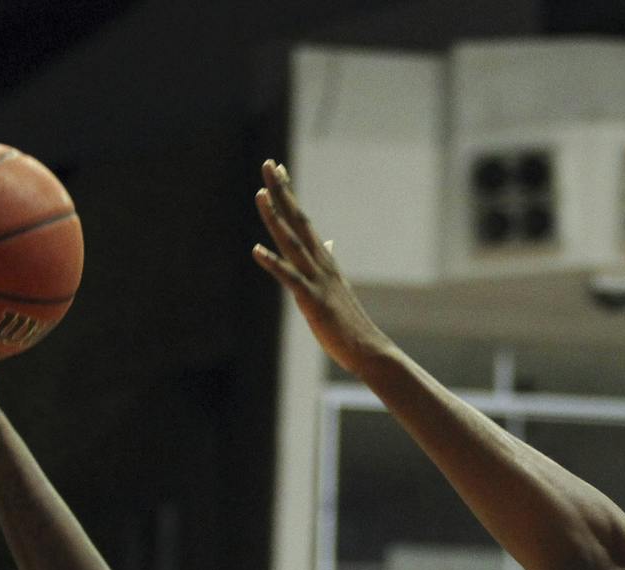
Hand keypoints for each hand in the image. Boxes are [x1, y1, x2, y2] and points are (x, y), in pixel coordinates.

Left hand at [251, 160, 394, 373]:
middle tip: (268, 164)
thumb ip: (329, 262)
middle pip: (297, 221)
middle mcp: (321, 264)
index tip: (278, 170)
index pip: (302, 220)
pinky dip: (273, 263)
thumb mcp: (337, 286)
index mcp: (324, 261)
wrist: (368, 350)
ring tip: (260, 195)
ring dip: (275, 219)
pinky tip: (256, 250)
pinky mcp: (313, 301)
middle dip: (282, 193)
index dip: (289, 195)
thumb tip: (329, 243)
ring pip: (292, 243)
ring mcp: (317, 281)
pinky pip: (290, 279)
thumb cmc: (350, 323)